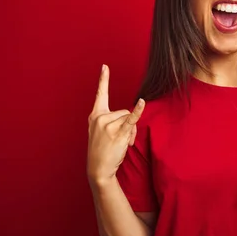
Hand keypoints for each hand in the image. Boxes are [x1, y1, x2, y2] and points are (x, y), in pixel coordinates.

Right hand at [87, 64, 144, 183]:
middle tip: (119, 139)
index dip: (103, 80)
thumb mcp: (101, 132)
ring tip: (121, 143)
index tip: (105, 66)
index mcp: (95, 116)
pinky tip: (142, 102)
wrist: (98, 169)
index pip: (100, 95)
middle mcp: (100, 118)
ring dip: (130, 132)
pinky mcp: (118, 132)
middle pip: (123, 111)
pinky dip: (138, 111)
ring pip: (129, 118)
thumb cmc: (101, 150)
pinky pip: (131, 119)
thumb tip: (131, 115)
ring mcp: (108, 125)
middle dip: (126, 124)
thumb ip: (111, 121)